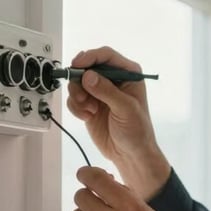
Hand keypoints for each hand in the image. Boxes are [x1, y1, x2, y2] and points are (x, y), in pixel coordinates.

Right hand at [66, 47, 170, 199]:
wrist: (130, 154)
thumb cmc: (137, 131)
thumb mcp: (126, 109)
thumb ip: (107, 91)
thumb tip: (88, 76)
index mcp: (128, 74)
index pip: (106, 56)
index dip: (90, 58)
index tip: (77, 66)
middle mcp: (113, 79)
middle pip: (87, 67)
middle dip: (80, 80)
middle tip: (82, 96)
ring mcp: (99, 92)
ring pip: (77, 82)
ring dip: (78, 95)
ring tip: (89, 110)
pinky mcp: (89, 104)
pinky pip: (74, 98)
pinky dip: (76, 107)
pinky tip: (87, 117)